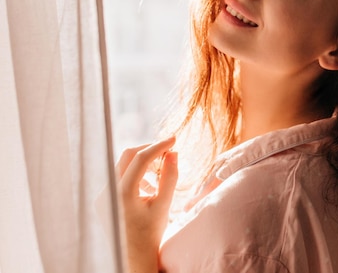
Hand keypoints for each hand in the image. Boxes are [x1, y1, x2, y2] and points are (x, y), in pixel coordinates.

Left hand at [117, 137, 177, 272]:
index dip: (158, 146)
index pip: (140, 158)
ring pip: (123, 164)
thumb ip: (170, 177)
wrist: (133, 258)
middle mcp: (108, 191)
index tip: (174, 139)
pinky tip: (149, 187)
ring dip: (143, 163)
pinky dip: (136, 174)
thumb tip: (173, 153)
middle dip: (149, 151)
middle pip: (128, 156)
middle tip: (168, 152)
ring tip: (160, 174)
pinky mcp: (104, 198)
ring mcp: (103, 195)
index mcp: (123, 194)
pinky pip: (119, 176)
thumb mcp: (164, 204)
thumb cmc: (150, 234)